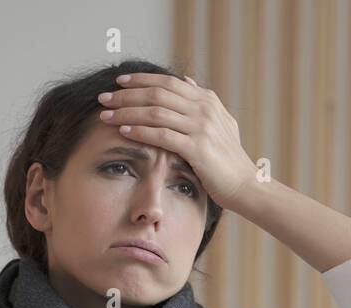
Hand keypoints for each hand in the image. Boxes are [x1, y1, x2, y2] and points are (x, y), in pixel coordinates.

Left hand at [96, 72, 257, 210]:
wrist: (246, 185)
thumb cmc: (229, 160)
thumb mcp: (221, 124)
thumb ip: (202, 102)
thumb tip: (186, 81)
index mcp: (208, 100)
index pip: (167, 82)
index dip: (141, 79)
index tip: (119, 82)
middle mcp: (204, 109)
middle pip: (157, 93)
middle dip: (126, 94)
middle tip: (103, 98)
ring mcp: (202, 127)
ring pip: (155, 112)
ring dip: (127, 112)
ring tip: (106, 116)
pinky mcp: (198, 148)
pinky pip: (162, 135)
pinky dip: (140, 131)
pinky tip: (124, 131)